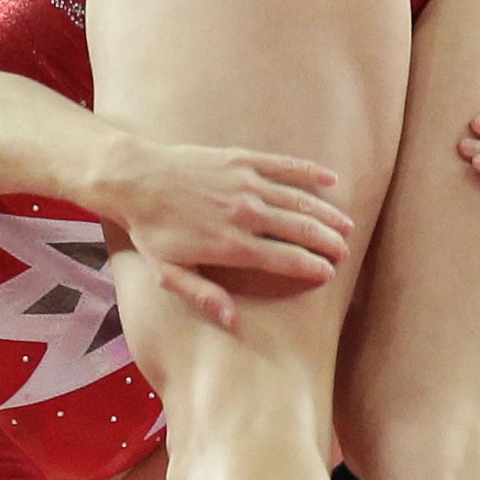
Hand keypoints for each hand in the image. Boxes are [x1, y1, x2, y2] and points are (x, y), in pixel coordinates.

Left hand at [93, 138, 354, 328]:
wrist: (134, 179)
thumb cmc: (152, 230)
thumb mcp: (168, 273)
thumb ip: (202, 296)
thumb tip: (232, 320)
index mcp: (231, 245)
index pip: (285, 259)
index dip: (312, 267)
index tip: (329, 274)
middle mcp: (244, 214)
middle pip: (300, 230)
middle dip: (328, 242)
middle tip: (344, 252)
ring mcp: (245, 183)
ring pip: (299, 200)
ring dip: (326, 214)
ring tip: (346, 226)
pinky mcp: (242, 159)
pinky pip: (284, 166)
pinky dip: (310, 172)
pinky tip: (332, 179)